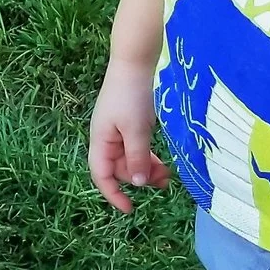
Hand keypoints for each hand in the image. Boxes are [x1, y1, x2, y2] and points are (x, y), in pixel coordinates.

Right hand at [89, 57, 172, 213]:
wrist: (136, 60)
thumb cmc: (132, 94)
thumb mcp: (136, 128)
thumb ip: (137, 157)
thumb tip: (139, 184)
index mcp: (101, 140)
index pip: (101, 175)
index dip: (113, 194)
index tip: (130, 209)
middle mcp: (106, 137)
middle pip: (119, 169)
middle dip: (139, 178)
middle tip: (165, 181)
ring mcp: (118, 130)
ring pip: (130, 159)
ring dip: (147, 168)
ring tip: (168, 174)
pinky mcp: (131, 122)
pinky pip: (138, 147)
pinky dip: (149, 155)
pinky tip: (162, 160)